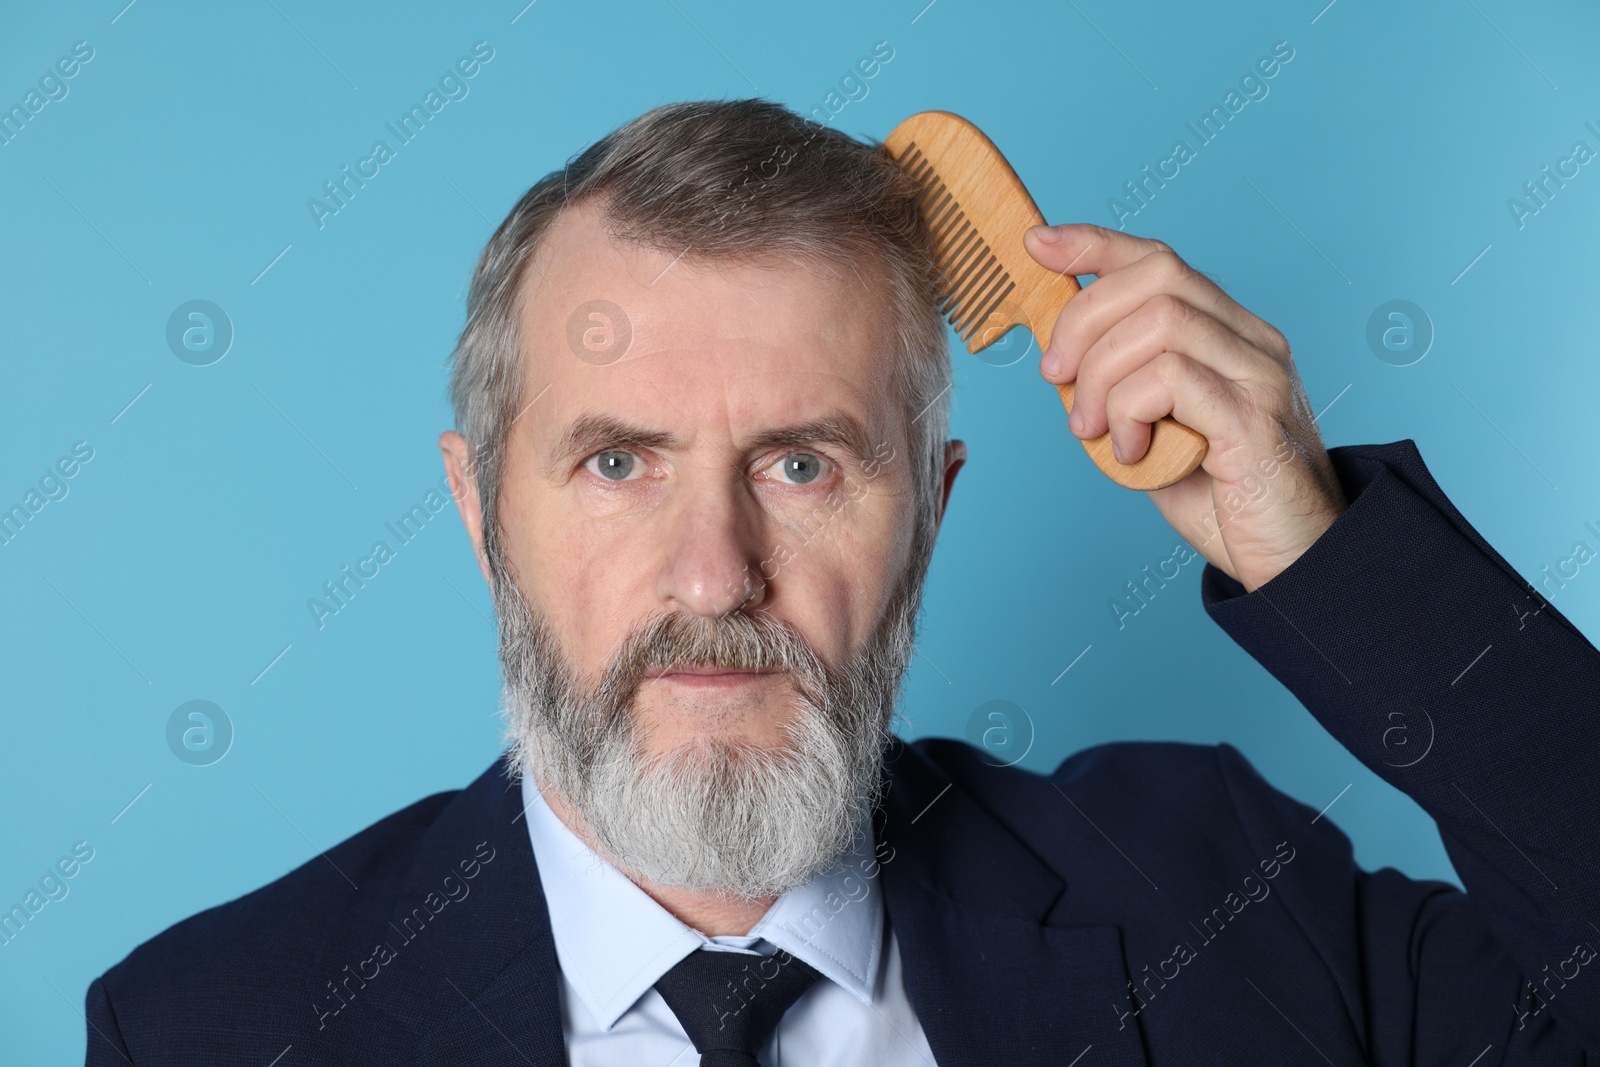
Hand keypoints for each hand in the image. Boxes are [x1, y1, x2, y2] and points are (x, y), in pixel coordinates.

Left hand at [1023, 222, 1347, 592]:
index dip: (1094, 244)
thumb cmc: (1223, 502)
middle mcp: (1252, 342)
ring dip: (1102, 374)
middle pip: (1155, 276)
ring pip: (1160, 321)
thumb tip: (1060, 361)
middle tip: (1057, 378)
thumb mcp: (1155, 433)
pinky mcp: (1255, 420)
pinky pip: (1173, 378)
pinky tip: (1132, 452)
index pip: (1159, 260)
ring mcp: (1260, 376)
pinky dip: (1131, 410)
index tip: (1038, 244)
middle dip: (1083, 319)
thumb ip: (1121, 391)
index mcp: (1229, 335)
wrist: (1293, 564)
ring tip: (1094, 429)